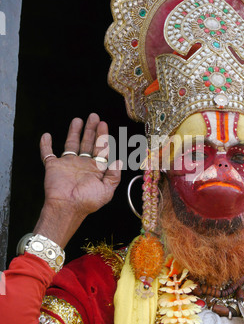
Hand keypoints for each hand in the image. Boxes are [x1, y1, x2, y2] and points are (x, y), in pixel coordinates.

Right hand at [34, 113, 121, 247]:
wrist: (67, 207)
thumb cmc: (88, 201)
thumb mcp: (107, 190)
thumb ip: (114, 175)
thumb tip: (119, 160)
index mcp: (95, 169)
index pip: (101, 149)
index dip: (103, 136)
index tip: (104, 124)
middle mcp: (82, 164)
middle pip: (88, 143)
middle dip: (91, 129)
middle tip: (94, 116)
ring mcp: (67, 164)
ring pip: (71, 144)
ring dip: (74, 132)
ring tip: (78, 119)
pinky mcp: (53, 166)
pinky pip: (47, 154)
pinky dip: (45, 145)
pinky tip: (46, 135)